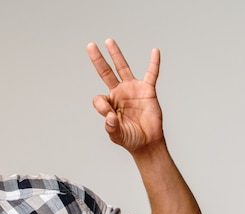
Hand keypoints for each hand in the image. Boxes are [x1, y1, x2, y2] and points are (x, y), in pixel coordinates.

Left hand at [87, 38, 163, 153]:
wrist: (147, 142)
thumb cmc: (130, 139)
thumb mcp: (116, 135)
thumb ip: (111, 127)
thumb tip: (109, 116)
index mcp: (109, 104)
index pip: (99, 98)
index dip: (102, 106)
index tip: (110, 117)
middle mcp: (119, 93)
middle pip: (106, 72)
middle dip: (98, 60)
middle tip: (90, 46)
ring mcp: (133, 89)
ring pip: (123, 68)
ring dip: (116, 54)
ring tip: (109, 41)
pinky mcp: (147, 90)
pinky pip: (151, 74)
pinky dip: (154, 63)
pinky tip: (154, 51)